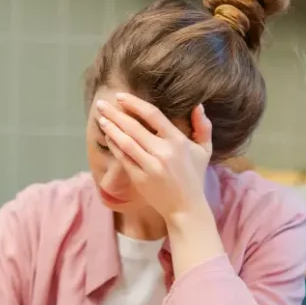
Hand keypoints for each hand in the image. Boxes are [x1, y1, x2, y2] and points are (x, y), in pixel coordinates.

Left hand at [95, 93, 212, 221]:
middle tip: (101, 104)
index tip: (121, 97)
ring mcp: (150, 166)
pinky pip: (123, 159)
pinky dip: (114, 146)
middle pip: (134, 127)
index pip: (153, 115)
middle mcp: (163, 152)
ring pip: (126, 142)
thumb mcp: (204, 150)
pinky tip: (108, 137)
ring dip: (111, 128)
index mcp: (178, 141)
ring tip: (101, 118)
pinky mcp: (140, 179)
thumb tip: (198, 106)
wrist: (186, 208)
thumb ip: (203, 126)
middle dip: (115, 114)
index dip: (134, 104)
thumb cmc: (194, 176)